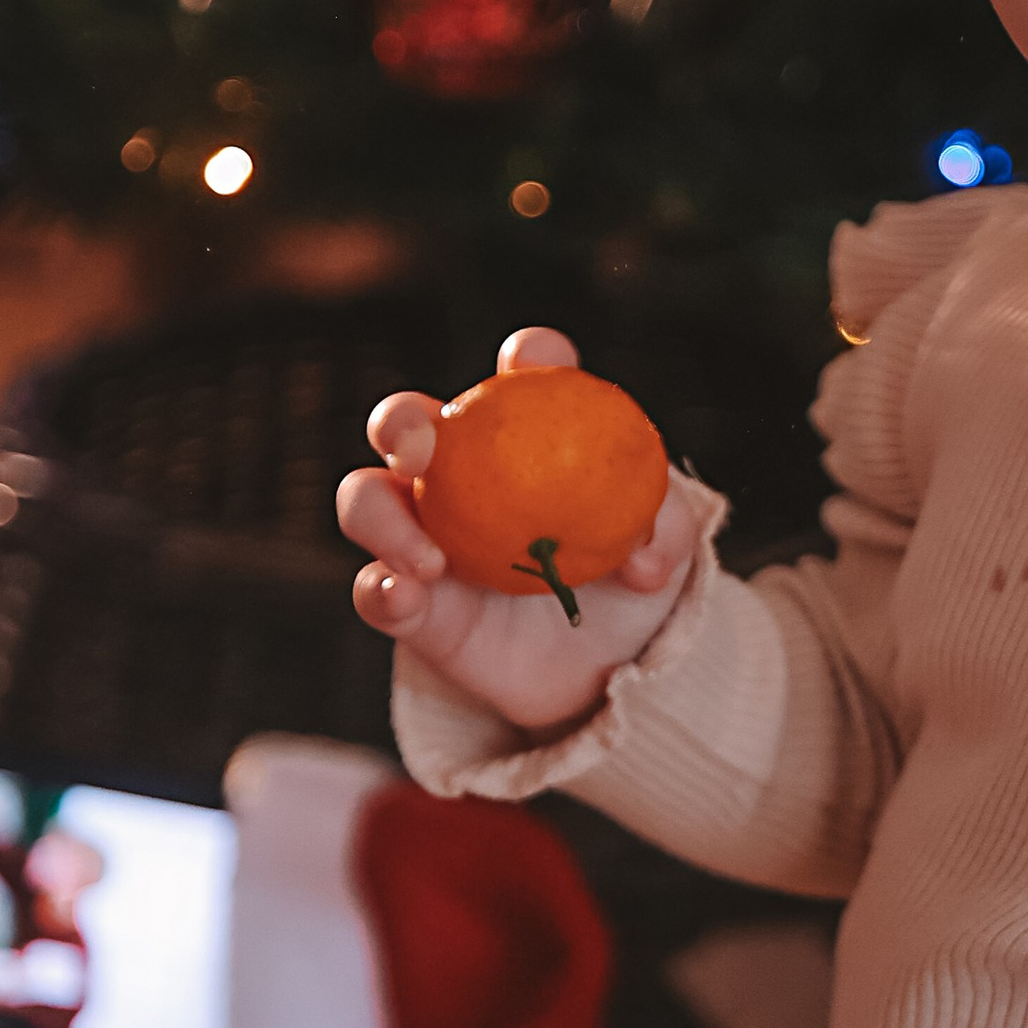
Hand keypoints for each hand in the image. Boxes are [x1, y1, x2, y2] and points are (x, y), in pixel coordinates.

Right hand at [336, 327, 700, 733]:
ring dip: (380, 517)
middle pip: (404, 421)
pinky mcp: (410, 604)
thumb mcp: (663, 550)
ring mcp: (423, 535)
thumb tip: (639, 559)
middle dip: (398, 421)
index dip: (530, 357)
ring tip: (430, 560)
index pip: (524, 372)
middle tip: (420, 448)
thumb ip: (660, 533)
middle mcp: (460, 472)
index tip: (532, 367)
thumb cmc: (630, 587)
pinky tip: (407, 597)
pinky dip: (382, 591)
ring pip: (364, 499)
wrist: (607, 669)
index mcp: (527, 434)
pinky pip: (373, 589)